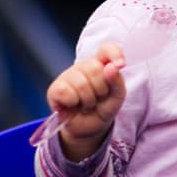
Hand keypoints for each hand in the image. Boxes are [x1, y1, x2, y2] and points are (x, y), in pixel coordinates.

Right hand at [47, 43, 125, 160]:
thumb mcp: (117, 96)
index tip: (121, 65)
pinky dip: (73, 102)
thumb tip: (111, 67)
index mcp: (101, 63)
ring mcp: (68, 76)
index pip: (107, 49)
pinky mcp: (55, 88)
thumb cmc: (104, 107)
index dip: (114, 53)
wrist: (90, 127)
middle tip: (99, 98)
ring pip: (81, 82)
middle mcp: (84, 66)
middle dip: (101, 89)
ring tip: (87, 104)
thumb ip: (117, 81)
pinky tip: (73, 105)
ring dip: (88, 100)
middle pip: (95, 68)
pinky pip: (65, 91)